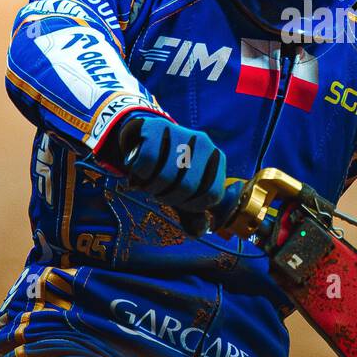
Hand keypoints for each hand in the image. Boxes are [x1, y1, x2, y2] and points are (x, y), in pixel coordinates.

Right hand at [99, 115, 226, 235]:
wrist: (146, 137)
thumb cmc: (170, 169)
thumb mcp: (184, 190)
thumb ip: (192, 212)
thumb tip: (199, 231)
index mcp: (217, 159)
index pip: (212, 195)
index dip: (193, 206)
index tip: (179, 203)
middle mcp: (204, 142)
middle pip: (187, 188)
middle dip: (168, 198)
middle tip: (159, 193)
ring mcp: (182, 131)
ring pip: (165, 176)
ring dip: (151, 187)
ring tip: (149, 182)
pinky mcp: (158, 126)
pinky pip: (147, 161)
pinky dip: (139, 172)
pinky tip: (139, 169)